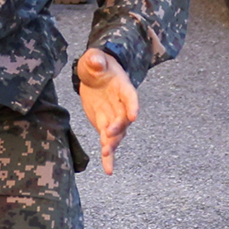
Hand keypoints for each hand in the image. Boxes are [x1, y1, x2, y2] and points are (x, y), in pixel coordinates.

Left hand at [75, 48, 137, 174]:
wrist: (94, 74)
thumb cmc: (96, 63)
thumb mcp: (94, 58)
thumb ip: (95, 60)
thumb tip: (95, 61)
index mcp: (122, 87)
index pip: (130, 97)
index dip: (132, 106)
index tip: (134, 116)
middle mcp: (122, 105)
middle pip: (123, 119)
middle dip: (117, 128)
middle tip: (108, 137)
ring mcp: (114, 117)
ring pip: (117, 134)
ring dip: (112, 144)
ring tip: (107, 155)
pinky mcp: (104, 126)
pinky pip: (107, 142)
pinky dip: (109, 156)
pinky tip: (109, 170)